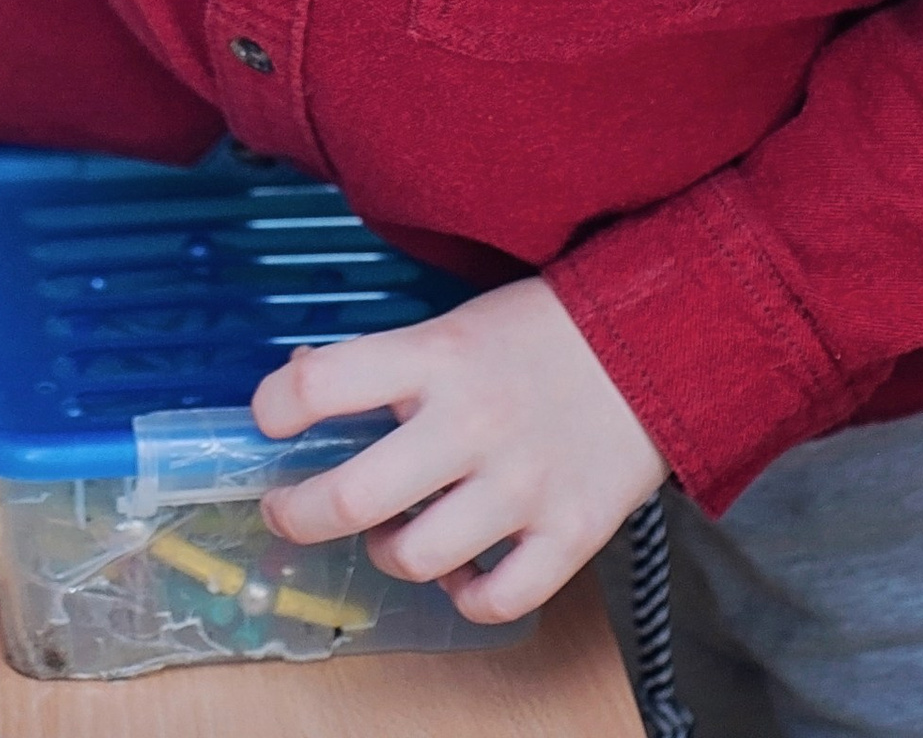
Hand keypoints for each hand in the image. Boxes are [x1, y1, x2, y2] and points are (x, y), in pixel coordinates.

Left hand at [250, 277, 667, 625]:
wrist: (654, 345)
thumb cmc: (541, 334)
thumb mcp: (455, 323)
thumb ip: (389, 361)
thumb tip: (306, 385)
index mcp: (438, 355)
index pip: (323, 383)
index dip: (275, 407)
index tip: (268, 421)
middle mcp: (473, 422)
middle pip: (354, 495)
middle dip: (300, 512)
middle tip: (287, 509)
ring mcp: (523, 485)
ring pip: (416, 557)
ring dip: (387, 553)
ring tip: (392, 535)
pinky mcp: (570, 533)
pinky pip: (495, 599)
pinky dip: (465, 597)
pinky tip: (459, 570)